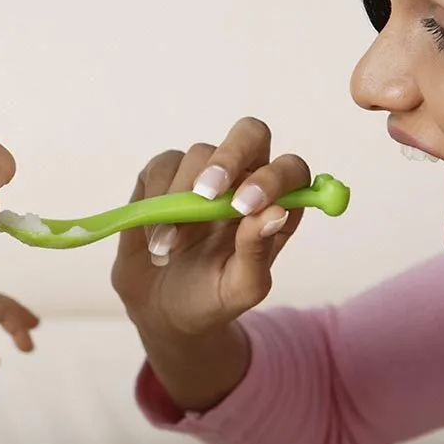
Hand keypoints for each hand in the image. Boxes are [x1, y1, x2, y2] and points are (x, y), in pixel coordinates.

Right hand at [111, 117, 309, 340]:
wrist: (161, 309)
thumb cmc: (210, 299)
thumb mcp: (240, 288)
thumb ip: (258, 252)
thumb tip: (275, 214)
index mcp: (274, 206)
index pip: (290, 170)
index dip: (273, 177)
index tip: (244, 206)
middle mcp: (243, 180)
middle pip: (250, 134)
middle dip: (229, 157)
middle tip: (205, 193)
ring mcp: (202, 174)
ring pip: (198, 154)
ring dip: (180, 199)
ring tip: (169, 247)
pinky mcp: (164, 177)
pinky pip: (160, 166)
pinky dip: (154, 198)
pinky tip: (154, 236)